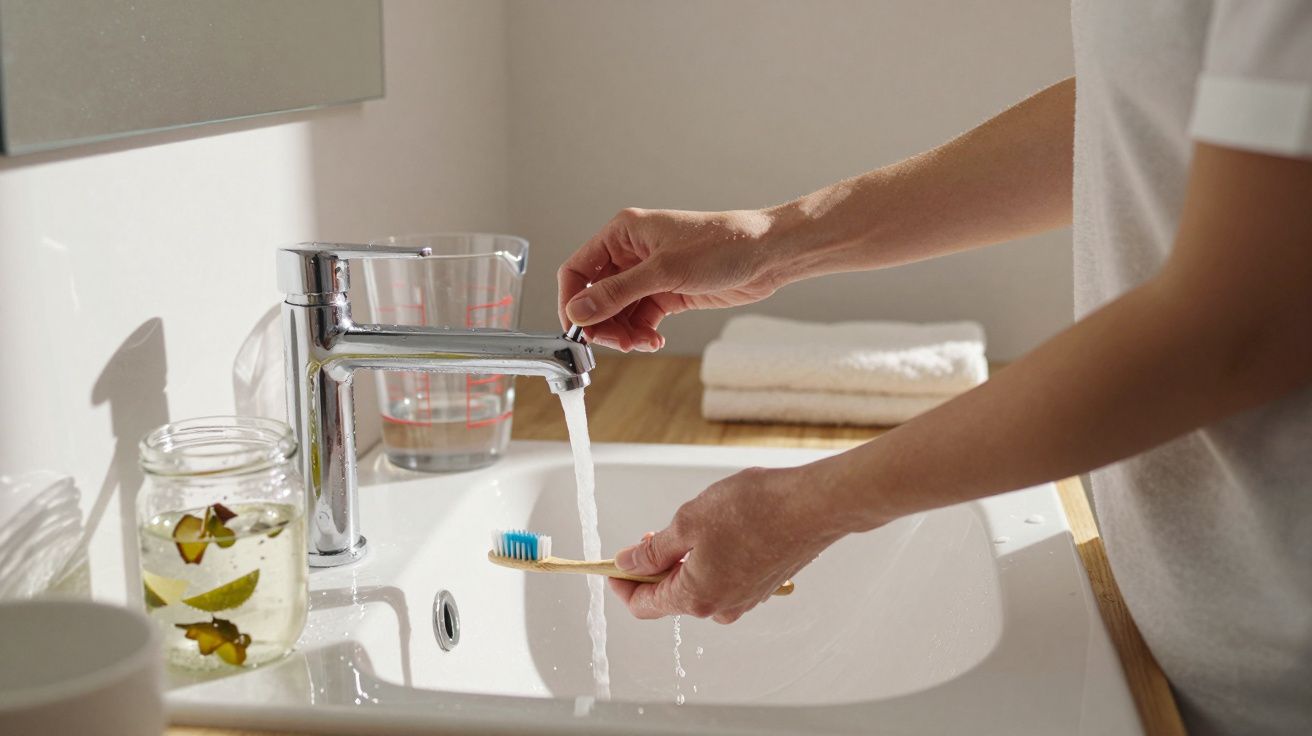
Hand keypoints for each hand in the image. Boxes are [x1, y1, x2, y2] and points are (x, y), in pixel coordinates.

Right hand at [557, 207, 783, 351]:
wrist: (766, 255)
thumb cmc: (721, 246)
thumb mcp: (663, 272)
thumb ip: (617, 293)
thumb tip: (578, 312)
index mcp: (623, 233)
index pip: (578, 270)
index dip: (572, 301)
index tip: (577, 330)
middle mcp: (631, 252)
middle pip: (596, 296)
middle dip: (603, 323)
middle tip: (618, 343)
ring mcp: (649, 273)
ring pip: (618, 311)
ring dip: (623, 332)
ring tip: (641, 343)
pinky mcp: (667, 292)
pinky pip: (640, 318)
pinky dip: (641, 333)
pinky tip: (653, 341)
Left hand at [608, 463, 866, 622]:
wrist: (813, 506)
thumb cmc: (755, 510)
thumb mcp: (688, 522)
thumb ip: (654, 550)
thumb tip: (628, 564)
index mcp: (697, 597)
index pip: (644, 605)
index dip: (622, 584)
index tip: (612, 566)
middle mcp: (721, 607)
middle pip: (671, 597)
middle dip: (654, 569)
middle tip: (649, 536)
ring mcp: (745, 599)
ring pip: (698, 587)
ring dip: (684, 563)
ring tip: (689, 526)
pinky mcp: (762, 586)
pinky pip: (723, 579)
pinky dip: (710, 561)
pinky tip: (718, 531)